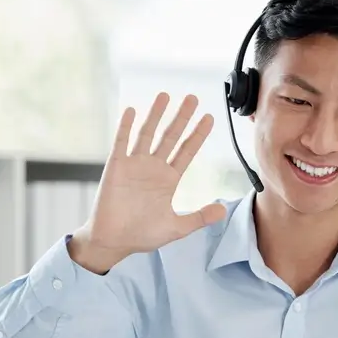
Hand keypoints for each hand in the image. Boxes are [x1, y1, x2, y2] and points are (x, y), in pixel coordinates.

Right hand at [70, 92, 226, 272]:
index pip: (186, 151)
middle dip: (182, 117)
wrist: (114, 242)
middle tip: (193, 98)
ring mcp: (134, 165)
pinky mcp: (117, 168)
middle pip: (171, 136)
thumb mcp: (177, 227)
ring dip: (157, 115)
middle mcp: (153, 168)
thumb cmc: (142, 235)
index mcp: (168, 180)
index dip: (197, 135)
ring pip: (148, 134)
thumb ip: (200, 217)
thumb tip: (223, 210)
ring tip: (166, 95)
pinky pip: (122, 143)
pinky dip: (126, 127)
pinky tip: (132, 111)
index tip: (209, 118)